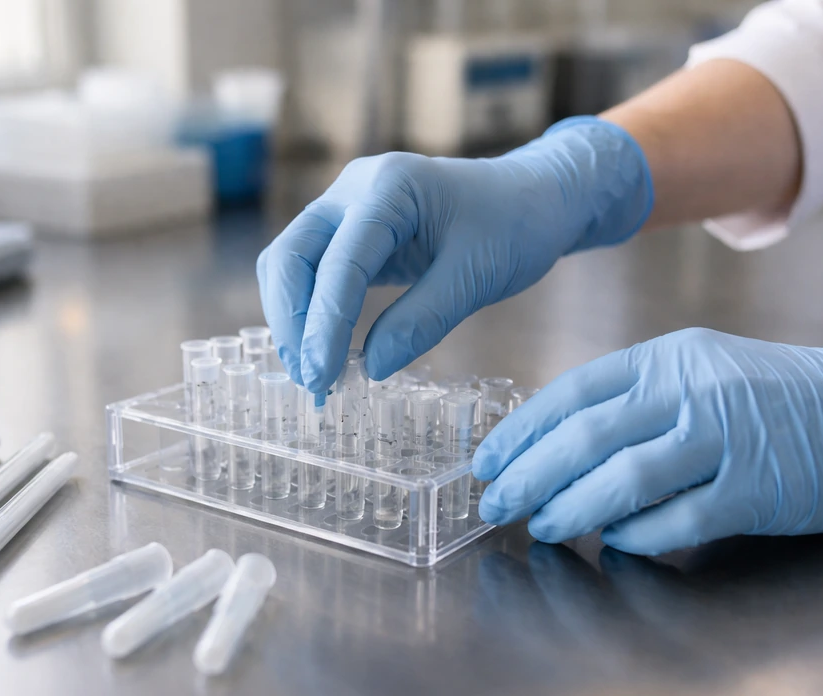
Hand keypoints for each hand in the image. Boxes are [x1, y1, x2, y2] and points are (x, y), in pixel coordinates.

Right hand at [257, 117, 651, 392]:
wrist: (531, 197)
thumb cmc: (514, 226)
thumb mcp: (476, 276)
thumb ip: (423, 320)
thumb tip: (370, 368)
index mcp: (391, 187)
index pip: (341, 260)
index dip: (326, 322)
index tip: (323, 377)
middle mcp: (355, 188)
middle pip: (290, 255)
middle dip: (293, 322)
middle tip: (311, 381)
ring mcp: (346, 206)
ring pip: (291, 263)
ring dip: (294, 320)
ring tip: (314, 375)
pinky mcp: (348, 230)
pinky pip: (311, 270)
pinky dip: (310, 311)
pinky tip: (323, 351)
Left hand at [473, 328, 822, 554]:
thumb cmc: (772, 397)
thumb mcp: (698, 374)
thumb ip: (633, 402)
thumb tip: (554, 445)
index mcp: (668, 357)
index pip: (573, 392)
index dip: (522, 430)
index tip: (487, 461)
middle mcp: (692, 391)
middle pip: (586, 437)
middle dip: (528, 475)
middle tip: (496, 504)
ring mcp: (727, 439)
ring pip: (625, 479)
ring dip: (571, 509)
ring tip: (541, 527)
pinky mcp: (757, 491)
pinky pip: (678, 520)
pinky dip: (636, 535)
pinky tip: (612, 541)